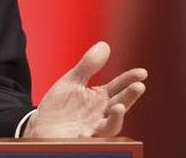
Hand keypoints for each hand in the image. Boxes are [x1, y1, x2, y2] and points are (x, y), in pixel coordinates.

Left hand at [24, 41, 147, 137]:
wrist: (42, 125)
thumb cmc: (61, 104)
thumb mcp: (72, 81)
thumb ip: (88, 66)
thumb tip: (105, 44)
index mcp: (100, 98)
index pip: (119, 87)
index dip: (130, 79)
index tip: (142, 72)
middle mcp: (101, 114)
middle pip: (119, 105)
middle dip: (129, 97)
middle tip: (139, 86)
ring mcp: (93, 128)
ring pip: (110, 126)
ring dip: (116, 118)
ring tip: (118, 107)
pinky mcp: (81, 139)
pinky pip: (89, 139)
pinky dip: (91, 136)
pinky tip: (87, 131)